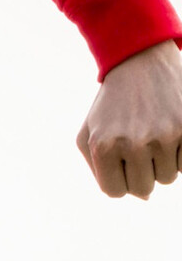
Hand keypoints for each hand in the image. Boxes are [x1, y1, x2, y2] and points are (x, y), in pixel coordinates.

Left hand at [76, 39, 181, 198]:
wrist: (139, 62)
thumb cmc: (111, 104)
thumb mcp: (88, 132)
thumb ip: (100, 170)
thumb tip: (142, 197)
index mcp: (103, 145)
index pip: (115, 191)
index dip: (119, 179)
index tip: (119, 160)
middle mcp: (134, 143)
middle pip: (143, 189)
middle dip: (140, 172)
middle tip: (137, 144)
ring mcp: (165, 137)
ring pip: (167, 178)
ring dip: (160, 161)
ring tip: (152, 132)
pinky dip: (179, 154)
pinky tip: (170, 130)